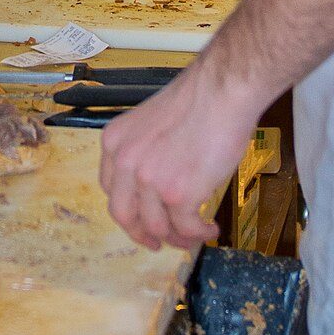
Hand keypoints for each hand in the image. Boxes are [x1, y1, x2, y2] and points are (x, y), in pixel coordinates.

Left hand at [99, 58, 260, 254]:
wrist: (222, 91)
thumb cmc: (198, 100)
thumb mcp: (152, 123)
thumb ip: (146, 152)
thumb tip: (161, 181)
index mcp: (115, 143)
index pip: (111, 189)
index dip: (128, 210)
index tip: (140, 220)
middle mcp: (126, 163)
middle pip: (125, 215)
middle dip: (142, 234)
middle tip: (159, 243)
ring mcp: (150, 181)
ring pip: (157, 226)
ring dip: (178, 236)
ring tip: (195, 235)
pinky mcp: (178, 195)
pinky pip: (186, 227)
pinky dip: (199, 233)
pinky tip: (210, 228)